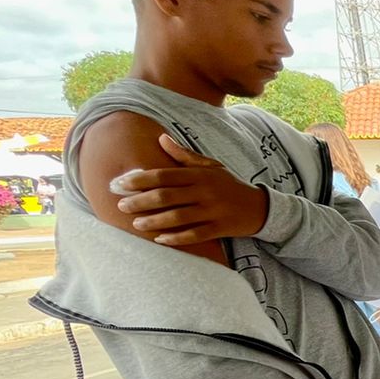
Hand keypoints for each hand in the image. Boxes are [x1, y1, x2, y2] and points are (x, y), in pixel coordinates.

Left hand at [113, 134, 269, 245]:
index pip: (164, 175)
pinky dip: (177, 238)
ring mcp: (213, 210)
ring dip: (154, 221)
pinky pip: (195, 234)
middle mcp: (205, 191)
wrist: (259, 207)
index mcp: (199, 174)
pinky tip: (160, 240)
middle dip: (140, 201)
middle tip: (121, 205)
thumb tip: (161, 138)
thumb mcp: (210, 166)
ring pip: (178, 217)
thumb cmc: (229, 185)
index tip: (120, 183)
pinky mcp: (220, 228)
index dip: (140, 179)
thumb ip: (184, 155)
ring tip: (136, 223)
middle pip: (167, 196)